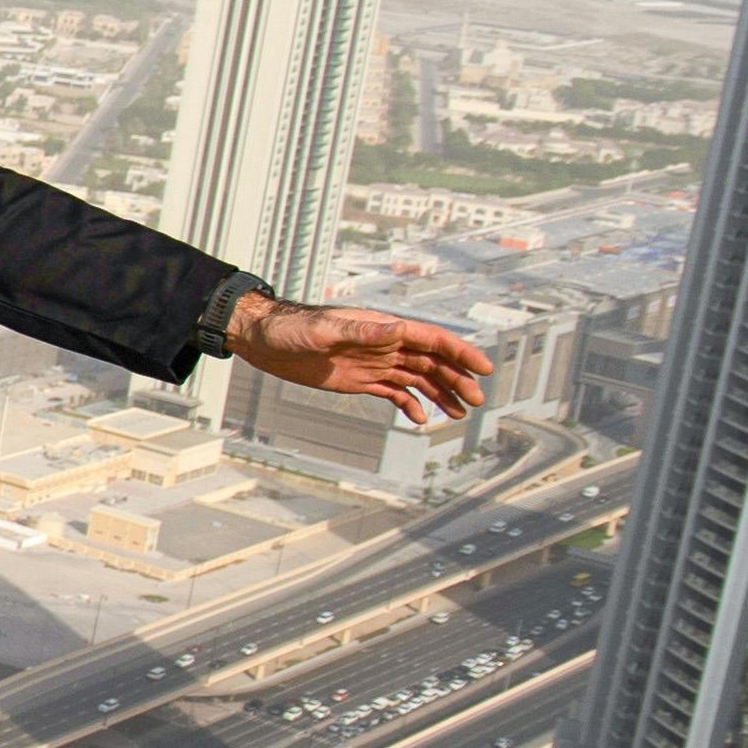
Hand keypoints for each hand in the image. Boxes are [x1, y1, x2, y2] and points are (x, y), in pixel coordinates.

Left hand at [224, 296, 494, 426]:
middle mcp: (383, 344)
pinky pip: (393, 393)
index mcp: (382, 327)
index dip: (460, 352)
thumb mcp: (325, 329)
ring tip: (460, 414)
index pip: (431, 338)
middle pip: (431, 361)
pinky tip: (421, 420)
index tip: (483, 367)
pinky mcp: (359, 380)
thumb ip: (361, 331)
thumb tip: (399, 330)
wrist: (264, 339)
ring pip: (417, 378)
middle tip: (477, 400)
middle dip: (457, 379)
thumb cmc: (290, 327)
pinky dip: (410, 405)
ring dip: (440, 394)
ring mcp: (373, 363)